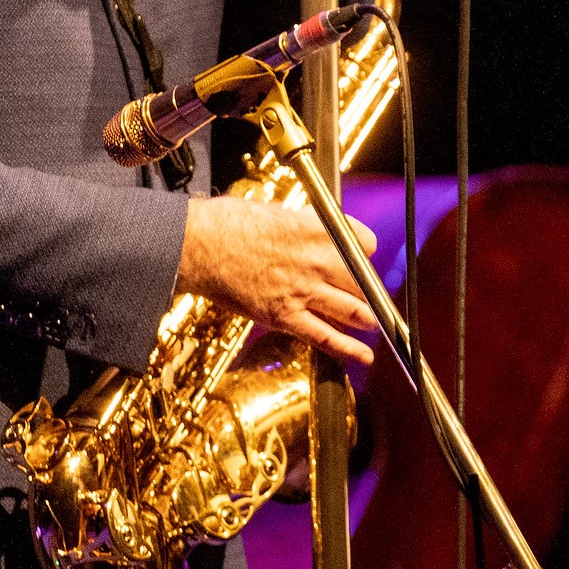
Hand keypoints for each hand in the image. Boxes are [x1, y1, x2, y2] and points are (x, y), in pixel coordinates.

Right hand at [177, 193, 378, 364]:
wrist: (197, 245)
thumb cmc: (226, 223)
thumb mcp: (274, 212)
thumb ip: (302, 226)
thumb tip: (313, 231)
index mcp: (316, 229)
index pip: (365, 242)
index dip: (364, 250)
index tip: (362, 255)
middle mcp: (316, 260)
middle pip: (363, 279)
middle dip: (368, 288)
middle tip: (367, 293)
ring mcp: (302, 290)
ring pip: (353, 309)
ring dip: (366, 318)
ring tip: (371, 322)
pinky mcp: (284, 315)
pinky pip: (325, 336)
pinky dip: (348, 349)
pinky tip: (362, 356)